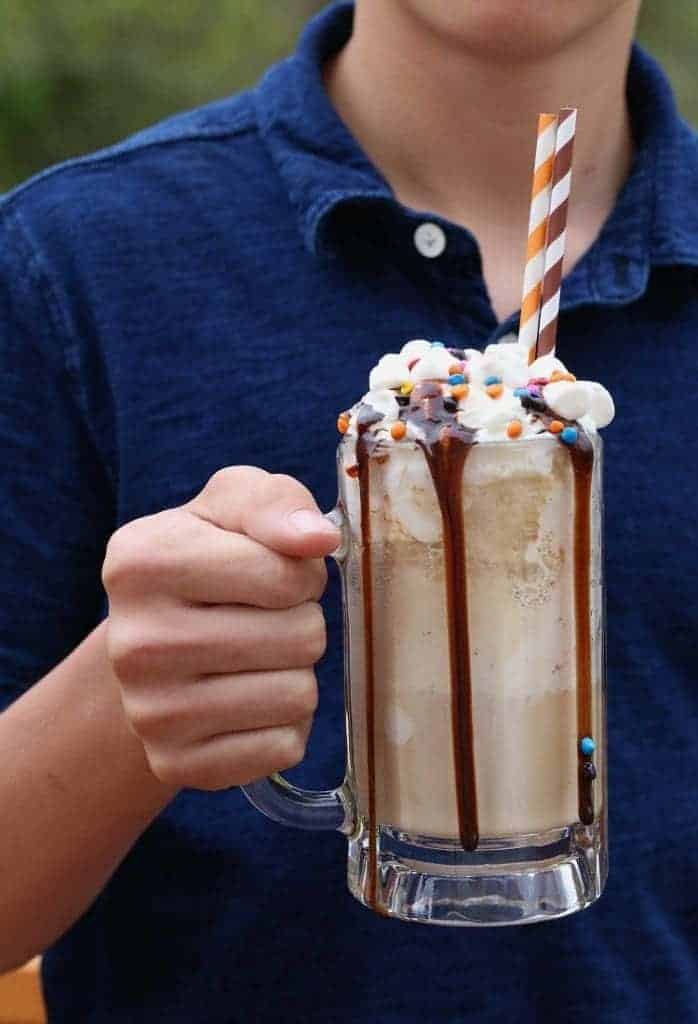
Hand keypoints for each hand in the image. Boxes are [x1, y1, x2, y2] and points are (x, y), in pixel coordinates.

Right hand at [102, 467, 340, 789]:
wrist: (151, 644)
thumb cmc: (208, 559)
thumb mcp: (233, 505)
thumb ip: (279, 503)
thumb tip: (318, 540)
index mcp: (141, 560)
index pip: (287, 576)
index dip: (301, 573)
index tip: (271, 573)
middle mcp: (136, 641)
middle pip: (301, 637)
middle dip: (302, 622)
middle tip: (265, 618)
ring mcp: (151, 713)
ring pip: (298, 695)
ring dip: (296, 672)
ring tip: (256, 656)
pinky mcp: (175, 764)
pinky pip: (284, 747)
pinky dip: (284, 723)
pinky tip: (248, 699)